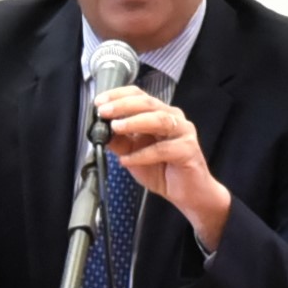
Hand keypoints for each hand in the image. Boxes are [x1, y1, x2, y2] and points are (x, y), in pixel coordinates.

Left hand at [96, 87, 231, 250]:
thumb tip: (99, 130)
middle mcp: (173, 118)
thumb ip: (118, 141)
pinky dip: (142, 154)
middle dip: (123, 106)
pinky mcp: (188, 150)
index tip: (99, 102)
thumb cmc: (163, 169)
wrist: (187, 192)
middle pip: (148, 103)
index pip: (139, 95)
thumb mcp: (132, 153)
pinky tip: (127, 160)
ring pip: (158, 120)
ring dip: (134, 122)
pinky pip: (163, 149)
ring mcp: (183, 132)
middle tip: (104, 112)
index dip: (118, 96)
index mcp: (159, 113)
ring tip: (116, 128)